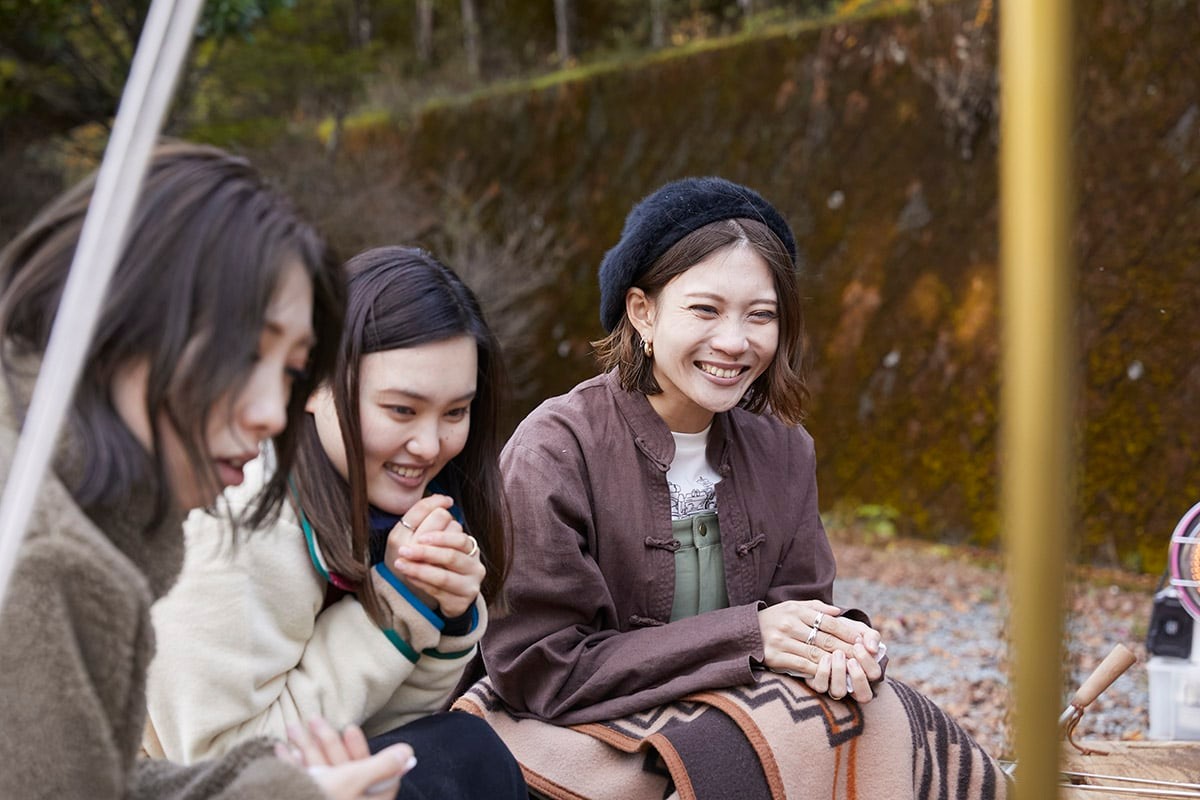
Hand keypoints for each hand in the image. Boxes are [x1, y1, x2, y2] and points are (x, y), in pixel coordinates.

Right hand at [275, 717, 414, 799]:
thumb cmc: (325, 798)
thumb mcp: (356, 778)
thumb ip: (383, 764)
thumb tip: (409, 753)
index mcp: (368, 799)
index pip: (369, 771)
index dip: (358, 748)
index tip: (348, 727)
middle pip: (340, 767)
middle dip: (325, 740)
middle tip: (311, 717)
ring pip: (317, 771)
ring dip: (304, 746)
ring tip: (290, 726)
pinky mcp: (303, 799)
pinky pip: (299, 781)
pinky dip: (291, 765)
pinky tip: (281, 750)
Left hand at [386, 494, 484, 617]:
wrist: (445, 597)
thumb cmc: (437, 565)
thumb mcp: (437, 545)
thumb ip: (435, 521)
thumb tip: (439, 498)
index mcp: (470, 547)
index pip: (459, 537)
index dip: (440, 536)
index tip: (420, 537)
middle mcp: (474, 565)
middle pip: (451, 556)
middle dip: (425, 553)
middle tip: (403, 551)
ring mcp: (471, 585)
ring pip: (443, 576)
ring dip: (419, 569)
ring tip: (401, 565)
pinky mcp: (461, 602)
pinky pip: (438, 593)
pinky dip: (421, 583)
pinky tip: (408, 577)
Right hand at [757, 600, 883, 702]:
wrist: (744, 632)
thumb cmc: (774, 619)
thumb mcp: (791, 606)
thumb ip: (815, 608)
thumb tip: (838, 611)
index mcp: (795, 610)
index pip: (828, 622)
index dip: (847, 632)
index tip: (861, 640)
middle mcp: (788, 625)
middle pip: (825, 639)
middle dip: (846, 649)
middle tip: (862, 657)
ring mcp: (781, 641)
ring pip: (815, 654)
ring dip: (835, 662)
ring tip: (851, 667)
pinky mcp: (775, 657)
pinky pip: (801, 666)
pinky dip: (817, 670)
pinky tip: (829, 673)